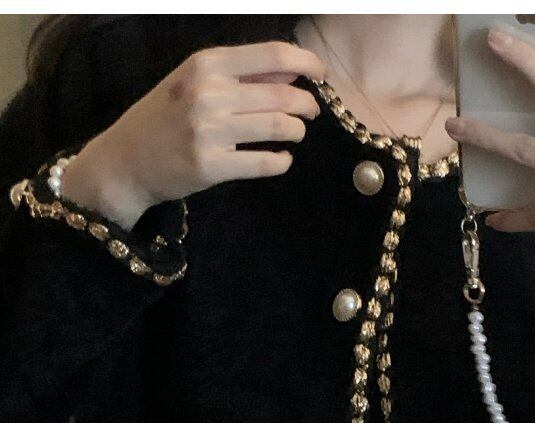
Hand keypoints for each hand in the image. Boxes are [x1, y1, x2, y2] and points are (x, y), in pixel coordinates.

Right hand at [60, 41, 326, 229]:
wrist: (125, 160)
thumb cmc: (163, 118)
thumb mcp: (194, 83)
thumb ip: (240, 76)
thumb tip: (292, 75)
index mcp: (206, 63)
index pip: (272, 55)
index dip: (307, 63)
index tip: (321, 75)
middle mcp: (208, 93)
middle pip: (283, 95)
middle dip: (306, 105)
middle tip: (309, 113)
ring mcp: (209, 131)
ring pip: (279, 128)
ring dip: (296, 132)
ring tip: (294, 134)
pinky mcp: (211, 167)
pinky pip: (264, 163)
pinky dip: (281, 162)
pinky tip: (281, 159)